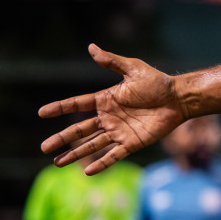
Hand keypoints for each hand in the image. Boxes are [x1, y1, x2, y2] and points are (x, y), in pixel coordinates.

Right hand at [39, 44, 185, 173]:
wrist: (179, 99)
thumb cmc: (158, 82)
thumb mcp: (133, 69)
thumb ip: (112, 62)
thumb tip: (91, 47)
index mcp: (106, 100)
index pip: (77, 104)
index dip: (60, 108)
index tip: (42, 112)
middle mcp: (109, 118)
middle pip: (80, 130)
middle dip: (61, 138)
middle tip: (43, 147)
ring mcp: (119, 132)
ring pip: (92, 145)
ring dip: (75, 154)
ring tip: (57, 162)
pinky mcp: (132, 143)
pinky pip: (114, 155)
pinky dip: (101, 163)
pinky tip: (87, 172)